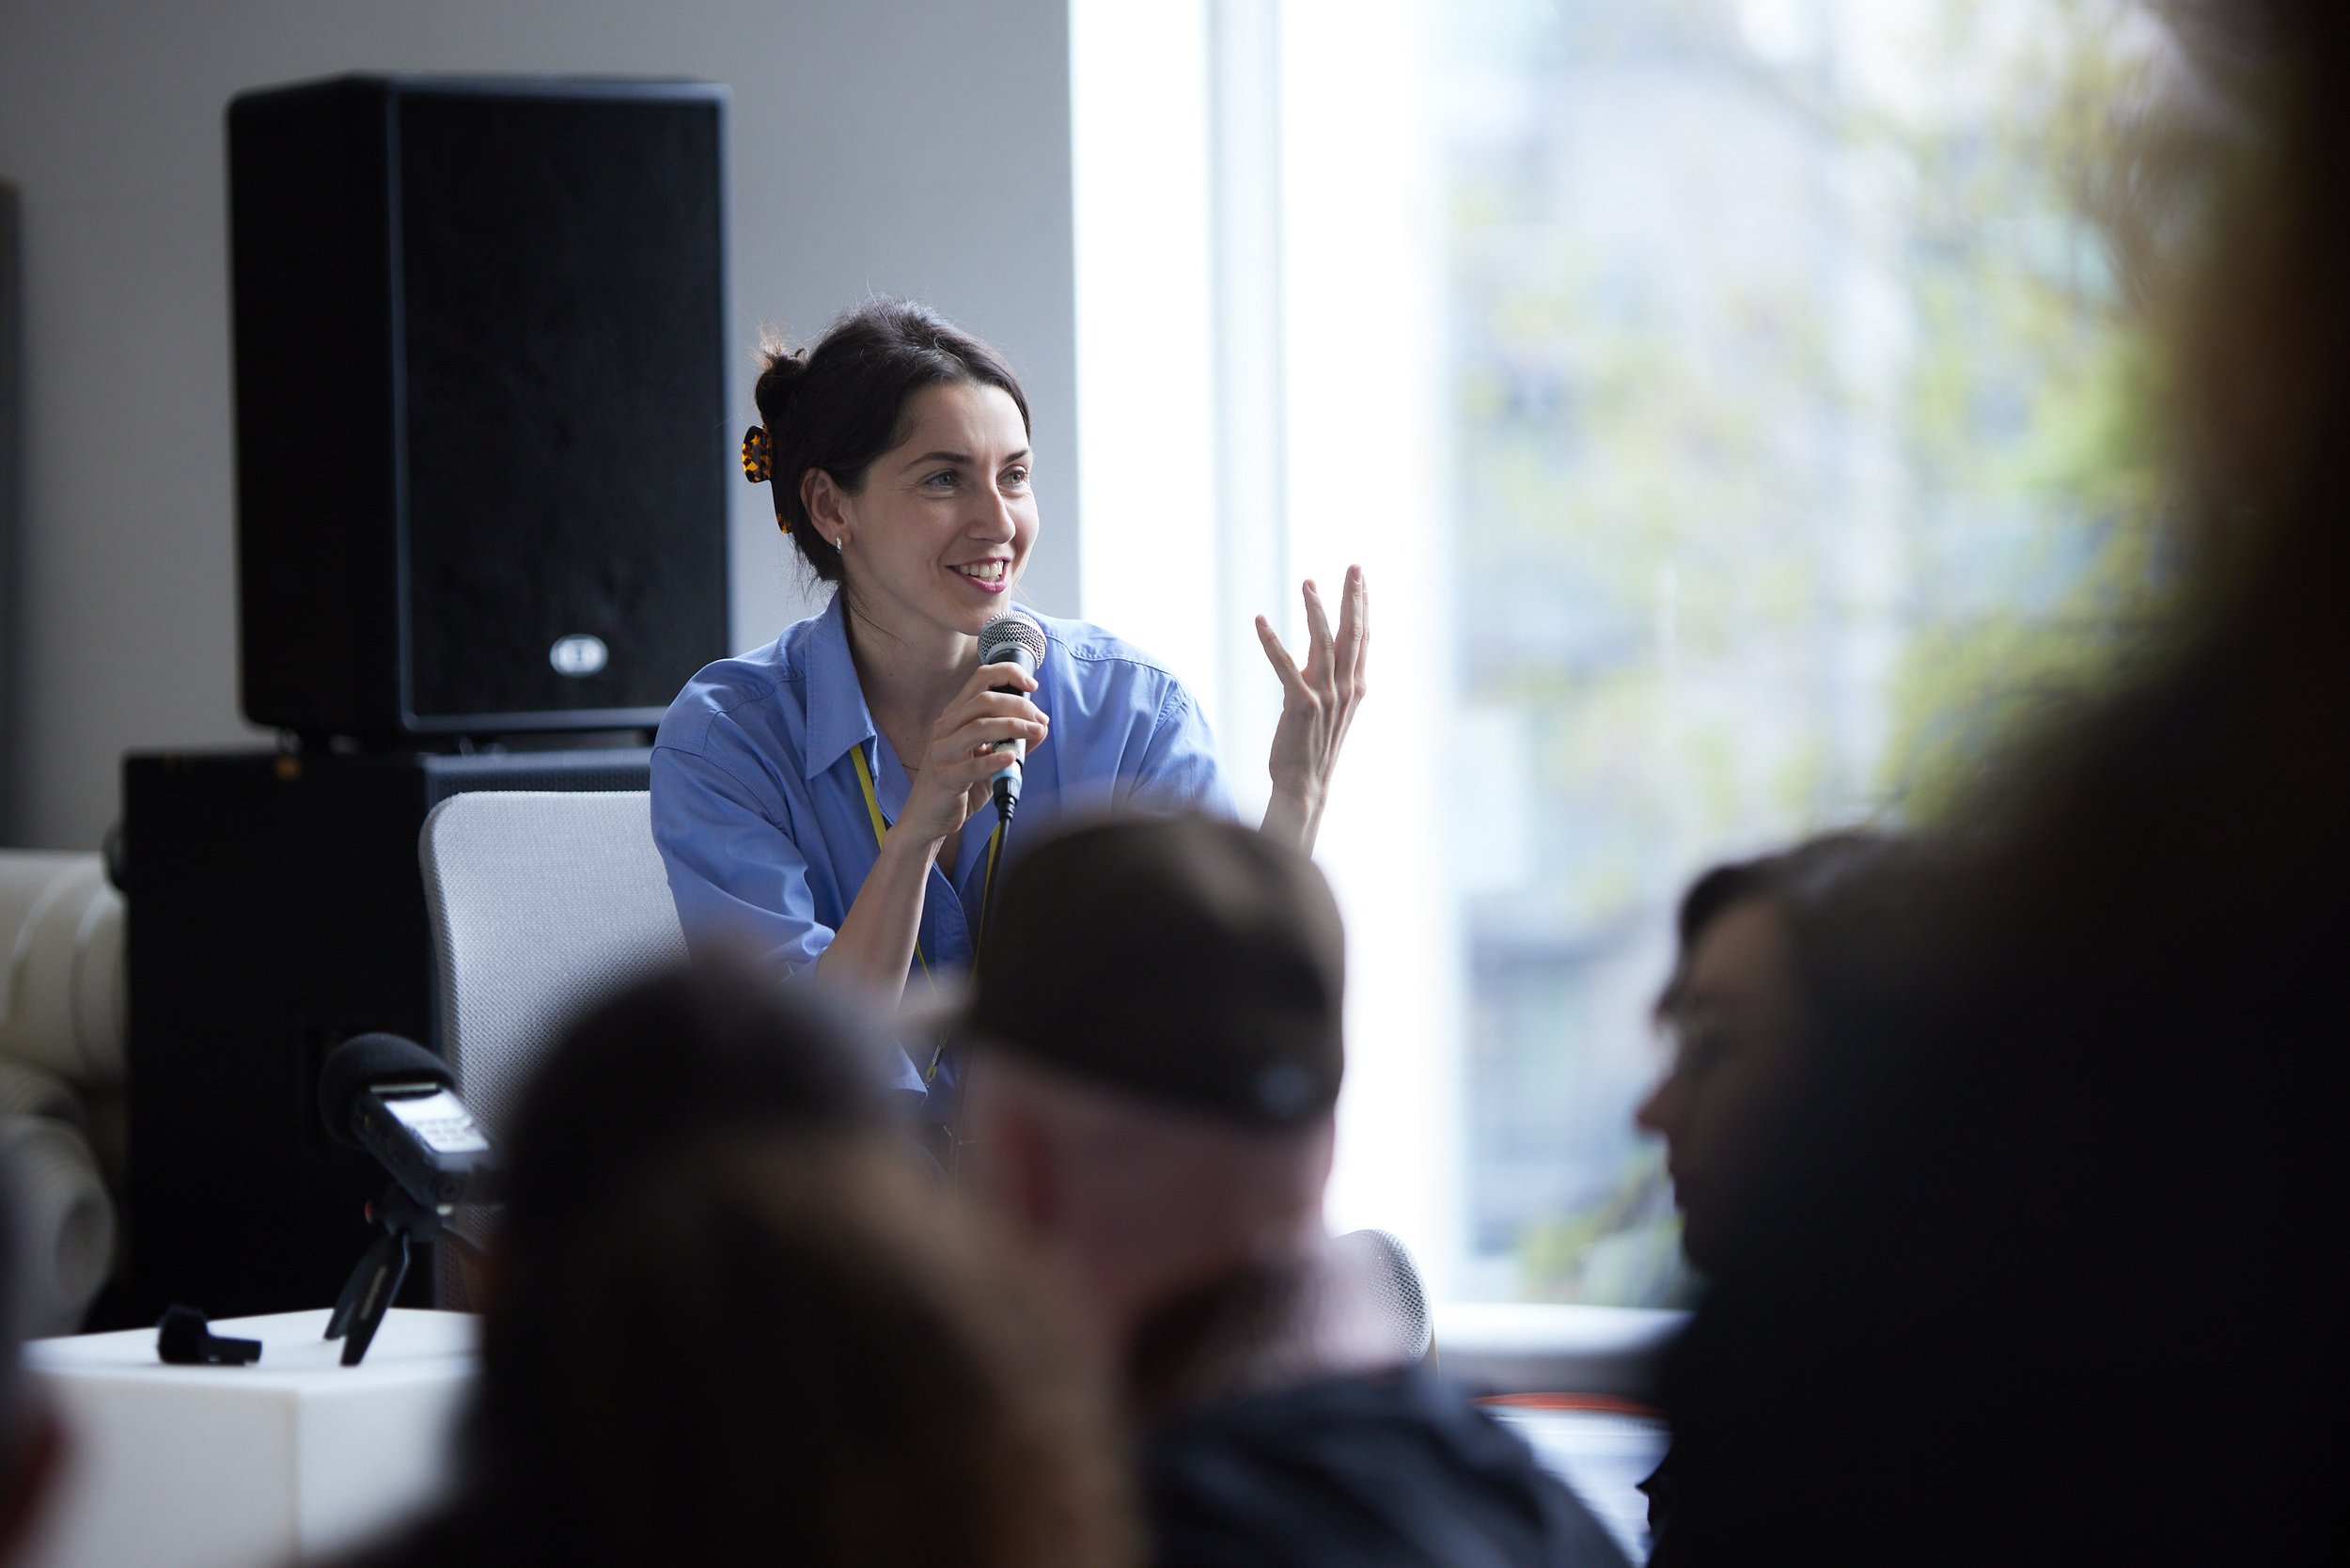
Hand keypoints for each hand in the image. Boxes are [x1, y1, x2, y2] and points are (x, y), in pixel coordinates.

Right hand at [896, 661, 1050, 847]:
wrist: (929, 818)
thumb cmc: (960, 785)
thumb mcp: (989, 758)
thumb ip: (1013, 741)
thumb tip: (1041, 726)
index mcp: (955, 716)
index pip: (980, 680)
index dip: (1008, 674)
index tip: (1032, 685)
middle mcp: (946, 728)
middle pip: (984, 701)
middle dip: (1018, 705)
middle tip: (1040, 719)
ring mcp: (942, 752)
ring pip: (978, 727)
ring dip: (1013, 726)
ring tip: (1036, 732)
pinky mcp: (945, 778)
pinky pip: (971, 766)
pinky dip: (994, 760)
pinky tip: (1012, 759)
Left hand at [1257, 565, 1367, 852]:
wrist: (1305, 786)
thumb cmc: (1312, 747)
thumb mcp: (1326, 709)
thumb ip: (1324, 679)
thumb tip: (1311, 654)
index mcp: (1355, 687)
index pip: (1363, 637)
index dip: (1362, 605)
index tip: (1359, 577)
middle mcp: (1346, 689)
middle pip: (1352, 633)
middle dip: (1352, 597)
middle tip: (1353, 566)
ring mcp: (1326, 697)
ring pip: (1323, 643)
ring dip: (1314, 610)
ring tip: (1308, 583)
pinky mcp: (1300, 705)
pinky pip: (1285, 666)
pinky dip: (1271, 641)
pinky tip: (1259, 620)